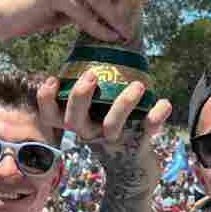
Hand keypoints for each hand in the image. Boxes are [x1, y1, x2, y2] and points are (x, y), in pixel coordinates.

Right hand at [37, 71, 170, 180]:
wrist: (134, 171)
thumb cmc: (114, 130)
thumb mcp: (98, 113)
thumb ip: (94, 88)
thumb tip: (97, 40)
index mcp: (79, 123)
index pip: (51, 116)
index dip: (46, 100)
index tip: (52, 79)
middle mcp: (91, 133)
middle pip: (74, 120)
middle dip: (79, 97)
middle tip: (90, 75)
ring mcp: (114, 141)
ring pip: (111, 126)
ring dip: (123, 104)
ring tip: (138, 85)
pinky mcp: (137, 147)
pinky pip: (146, 131)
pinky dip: (156, 116)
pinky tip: (164, 102)